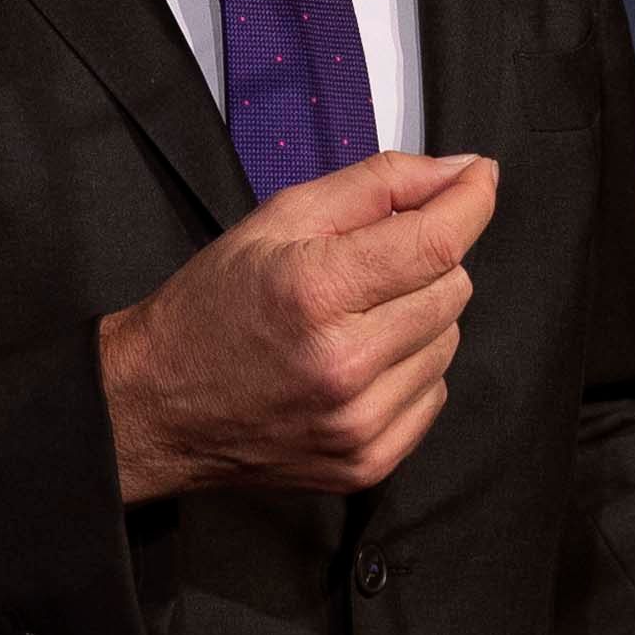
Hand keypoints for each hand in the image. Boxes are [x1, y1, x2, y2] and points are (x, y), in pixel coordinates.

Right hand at [98, 150, 496, 503]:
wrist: (156, 403)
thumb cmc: (214, 306)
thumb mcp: (280, 217)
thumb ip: (379, 183)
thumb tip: (460, 172)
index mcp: (316, 291)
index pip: (439, 242)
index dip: (471, 200)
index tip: (478, 178)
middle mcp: (343, 364)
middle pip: (453, 288)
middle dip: (425, 261)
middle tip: (369, 264)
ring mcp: (358, 423)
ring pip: (449, 341)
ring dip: (418, 318)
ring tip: (353, 318)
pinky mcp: (367, 462)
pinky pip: (434, 394)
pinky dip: (409, 370)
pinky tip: (358, 362)